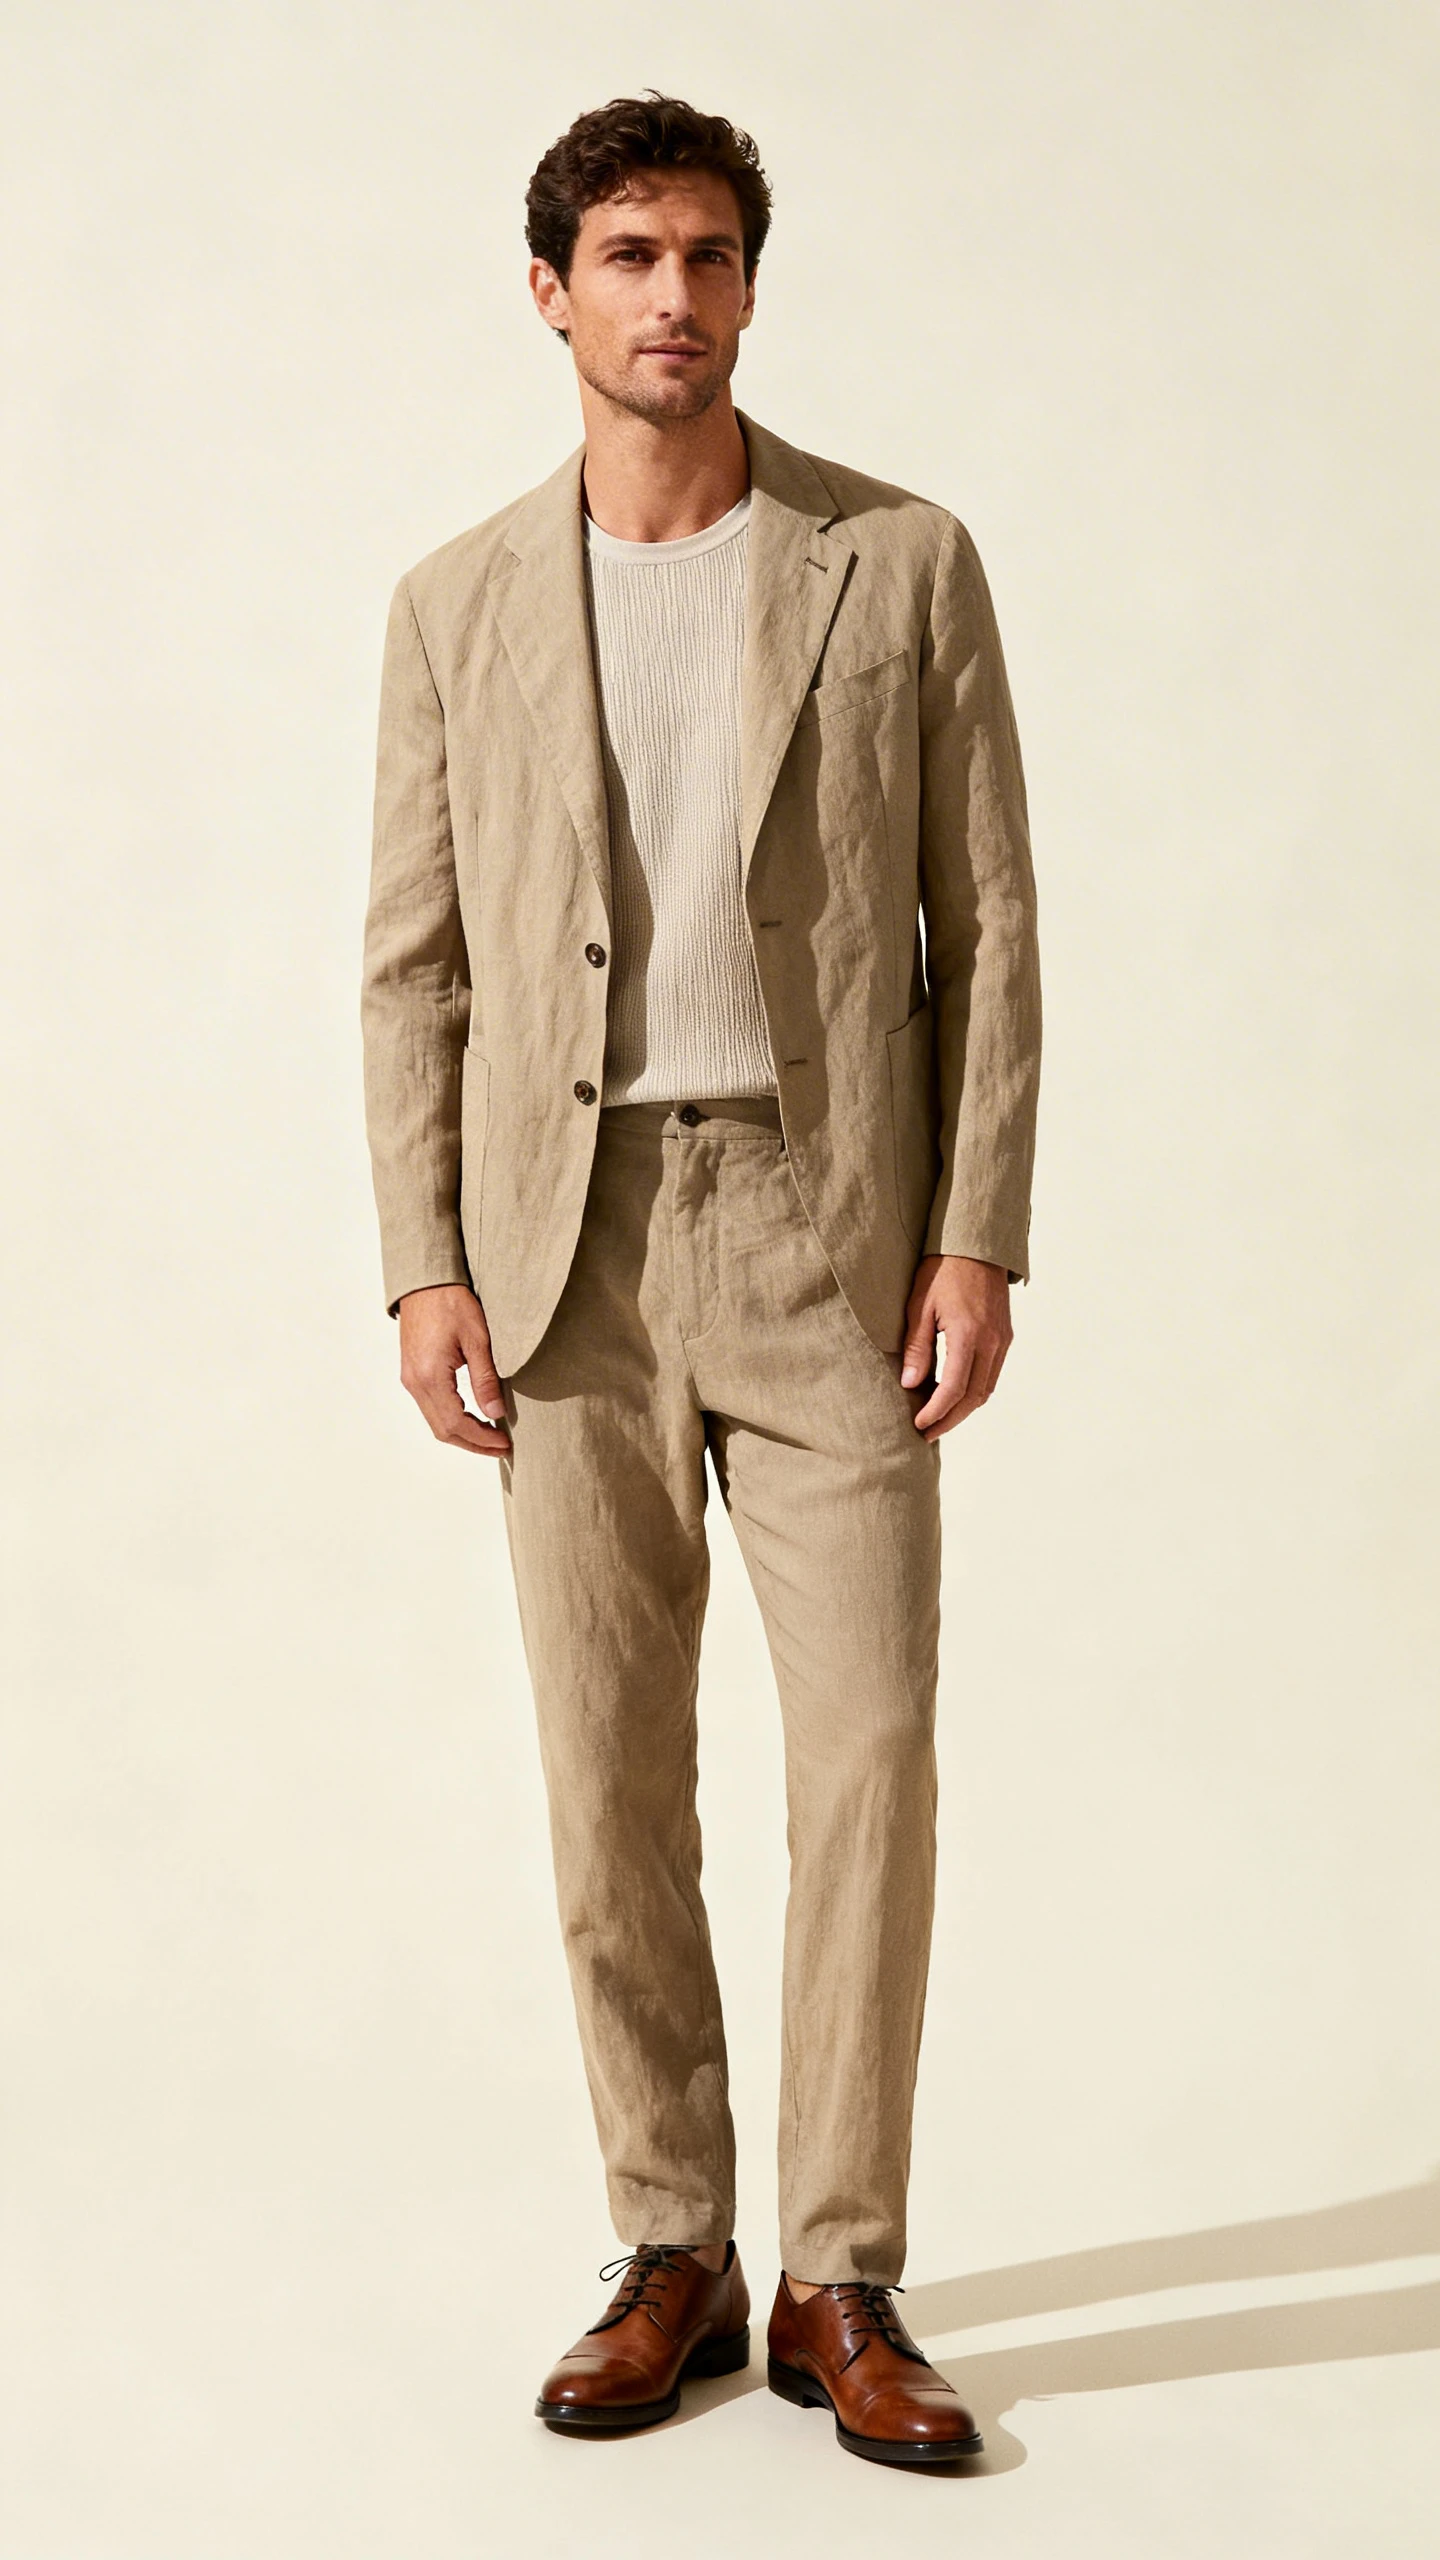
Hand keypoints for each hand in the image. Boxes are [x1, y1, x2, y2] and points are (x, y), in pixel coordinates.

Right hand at [397, 1282, 511, 1455]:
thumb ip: (486, 1380)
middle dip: (473, 1443)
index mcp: (430, 1376)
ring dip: (463, 1434)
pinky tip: (472, 1418)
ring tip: (491, 1437)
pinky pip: (431, 1408)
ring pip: (435, 1422)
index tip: (504, 1443)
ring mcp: (410, 1379)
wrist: (424, 1281)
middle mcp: (415, 1383)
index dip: (482, 1439)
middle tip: (501, 1448)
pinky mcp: (412, 1373)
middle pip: (443, 1430)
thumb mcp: (477, 1339)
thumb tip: (495, 1414)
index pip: (456, 1424)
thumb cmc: (450, 1302)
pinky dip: (452, 1420)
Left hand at [900, 1255, 1011, 1440]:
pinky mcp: (1005, 1336)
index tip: (919, 1424)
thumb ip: (916, 1347)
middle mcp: (992, 1342)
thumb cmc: (942, 1271)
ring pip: (986, 1389)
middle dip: (950, 1419)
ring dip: (963, 1409)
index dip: (936, 1411)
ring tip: (938, 1418)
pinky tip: (954, 1394)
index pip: (954, 1388)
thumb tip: (911, 1384)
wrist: (976, 1245)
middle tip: (927, 1432)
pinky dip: (974, 1391)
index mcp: (968, 1334)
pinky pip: (992, 1374)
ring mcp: (1003, 1340)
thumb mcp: (919, 1306)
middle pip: (974, 1397)